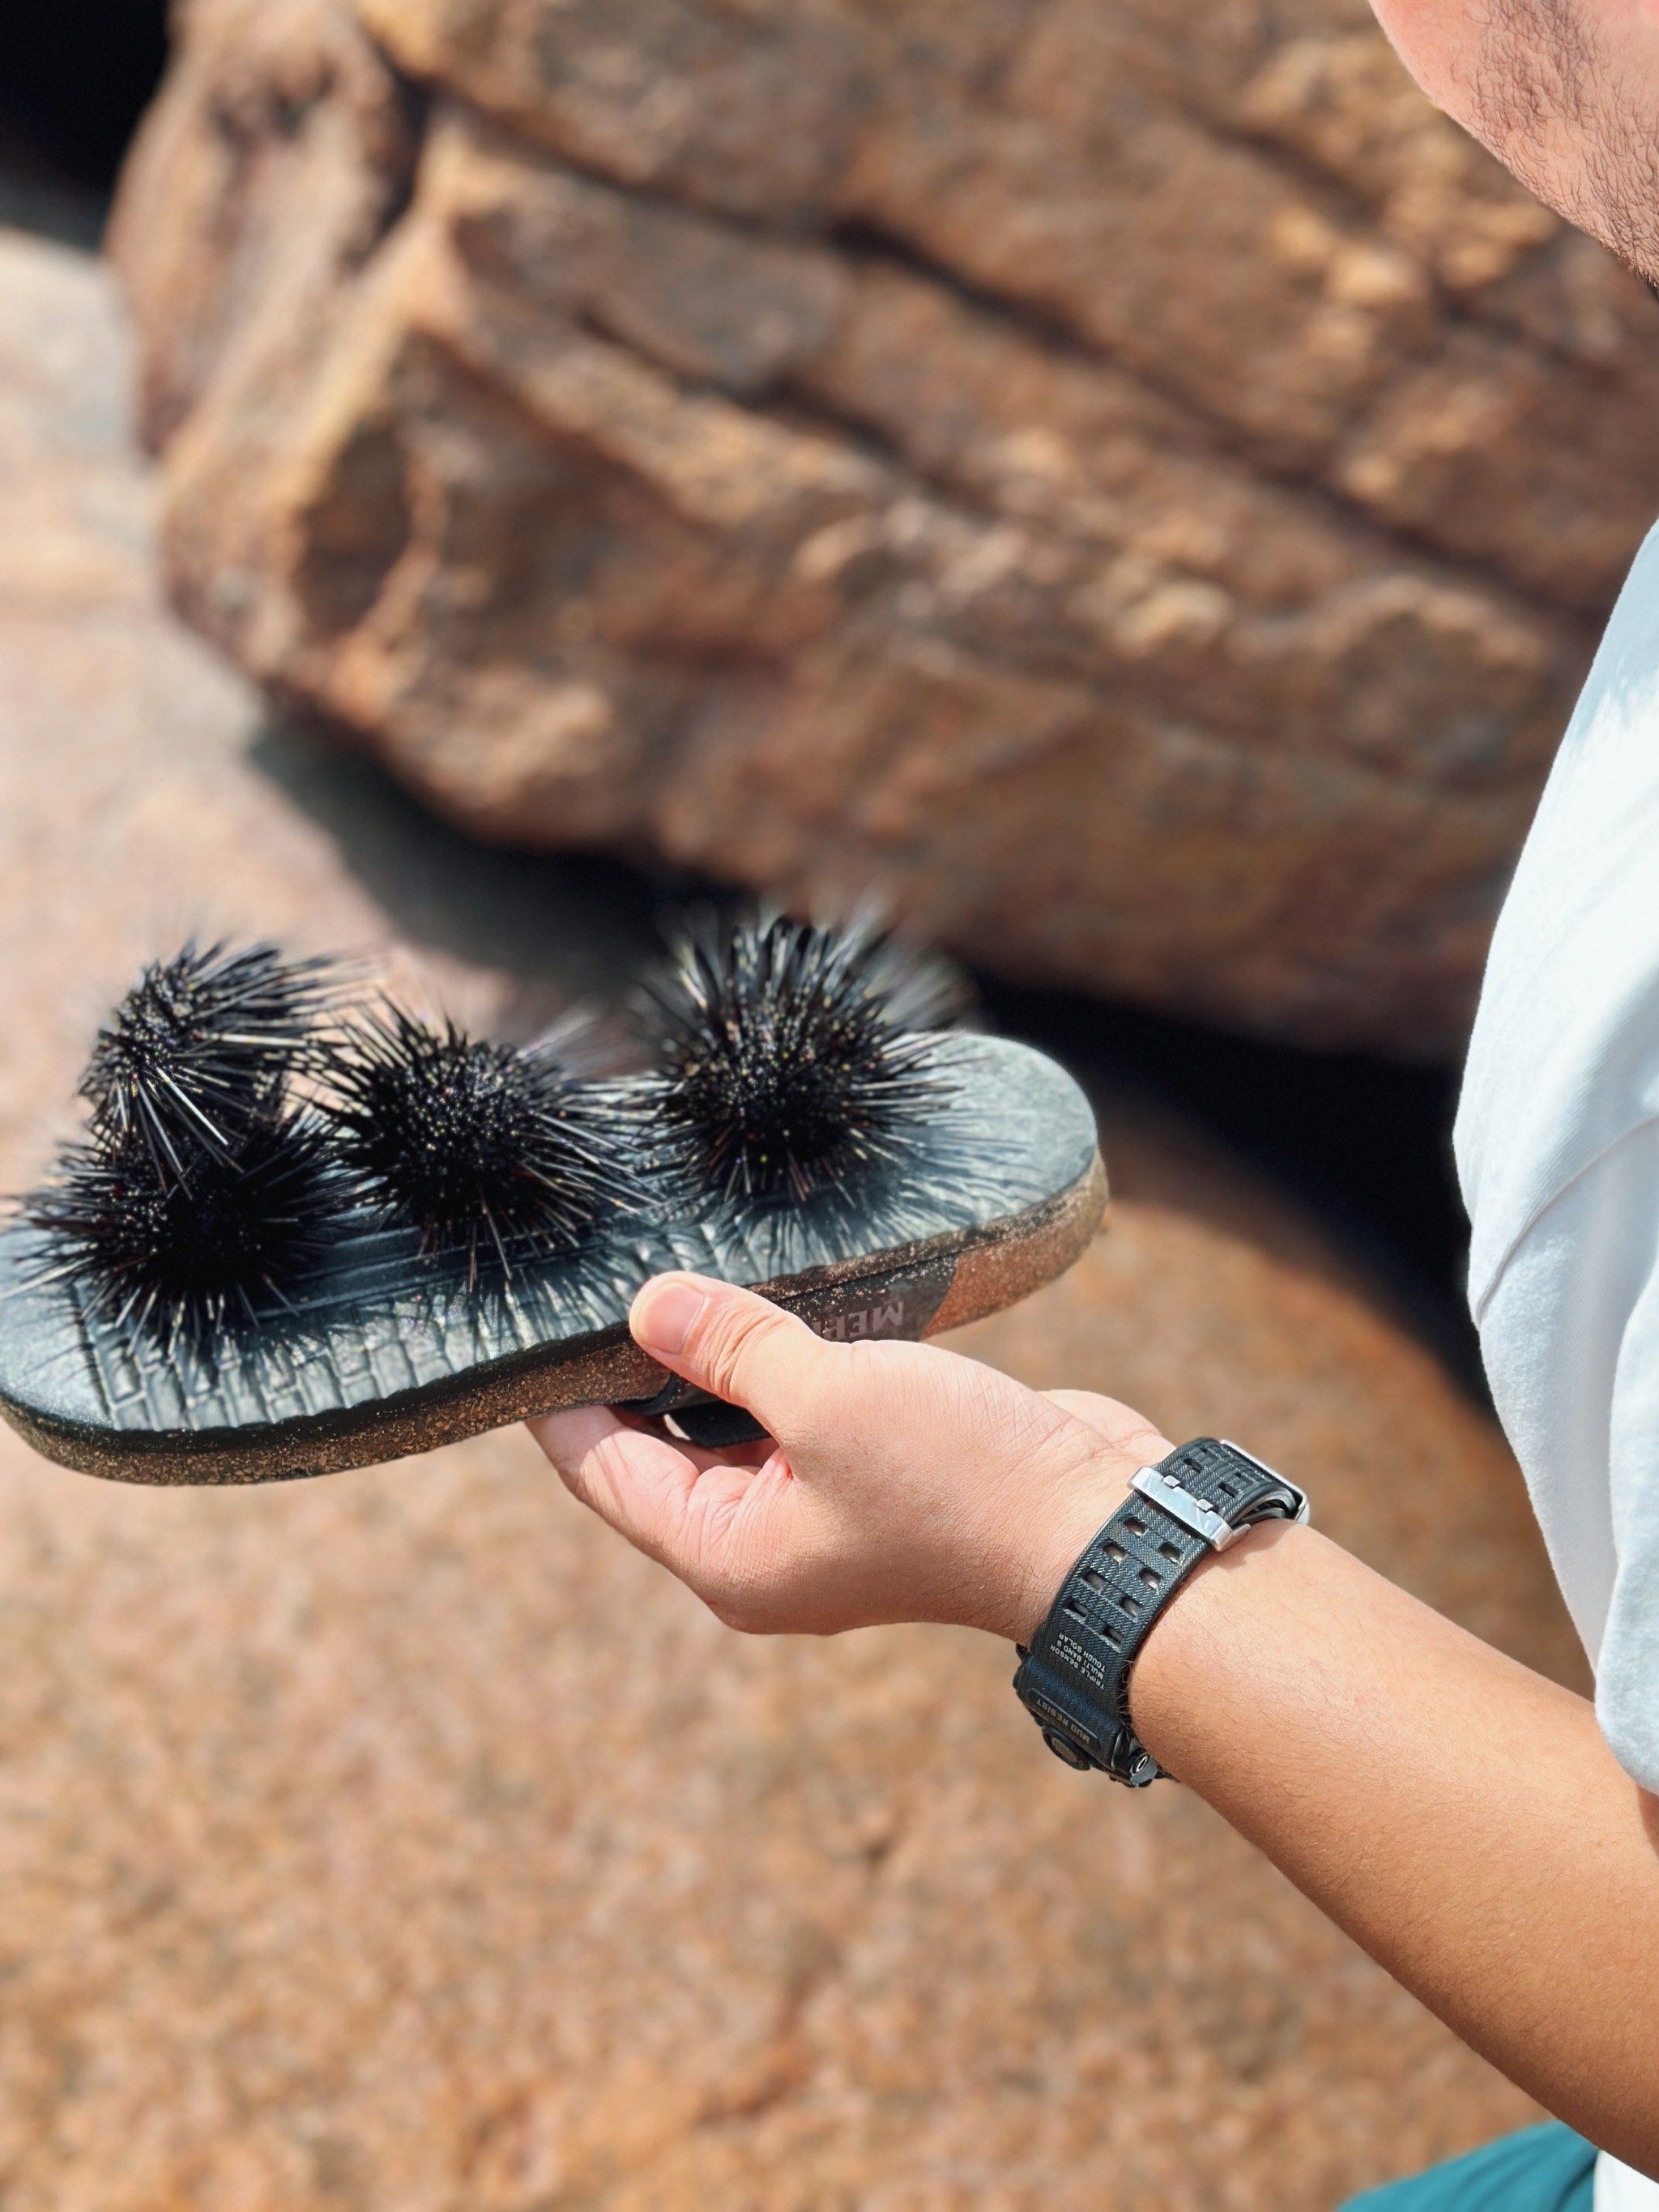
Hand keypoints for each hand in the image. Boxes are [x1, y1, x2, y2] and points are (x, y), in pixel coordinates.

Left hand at [528, 1271, 1171, 1642]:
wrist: (1104, 1527)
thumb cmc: (961, 1482)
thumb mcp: (825, 1398)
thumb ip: (729, 1346)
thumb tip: (645, 1305)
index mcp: (726, 1555)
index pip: (600, 1470)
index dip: (556, 1396)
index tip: (527, 1318)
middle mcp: (761, 1545)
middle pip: (657, 1447)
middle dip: (634, 1364)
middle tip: (605, 1268)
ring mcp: (820, 1512)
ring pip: (729, 1424)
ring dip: (712, 1355)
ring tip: (679, 1265)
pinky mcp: (874, 1472)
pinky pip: (795, 1412)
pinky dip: (776, 1360)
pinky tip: (768, 1293)